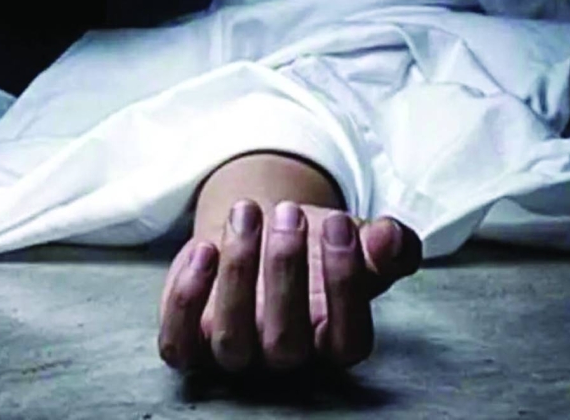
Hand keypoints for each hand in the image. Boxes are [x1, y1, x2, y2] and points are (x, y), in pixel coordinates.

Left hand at [158, 200, 421, 372]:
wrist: (258, 233)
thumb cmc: (313, 245)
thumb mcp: (355, 240)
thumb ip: (387, 244)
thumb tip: (390, 236)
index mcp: (332, 342)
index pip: (348, 341)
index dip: (346, 284)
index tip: (339, 223)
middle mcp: (284, 358)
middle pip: (286, 343)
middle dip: (285, 271)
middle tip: (287, 212)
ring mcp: (234, 354)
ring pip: (232, 341)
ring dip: (237, 273)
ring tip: (246, 213)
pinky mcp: (191, 344)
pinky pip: (179, 346)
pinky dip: (186, 301)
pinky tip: (203, 249)